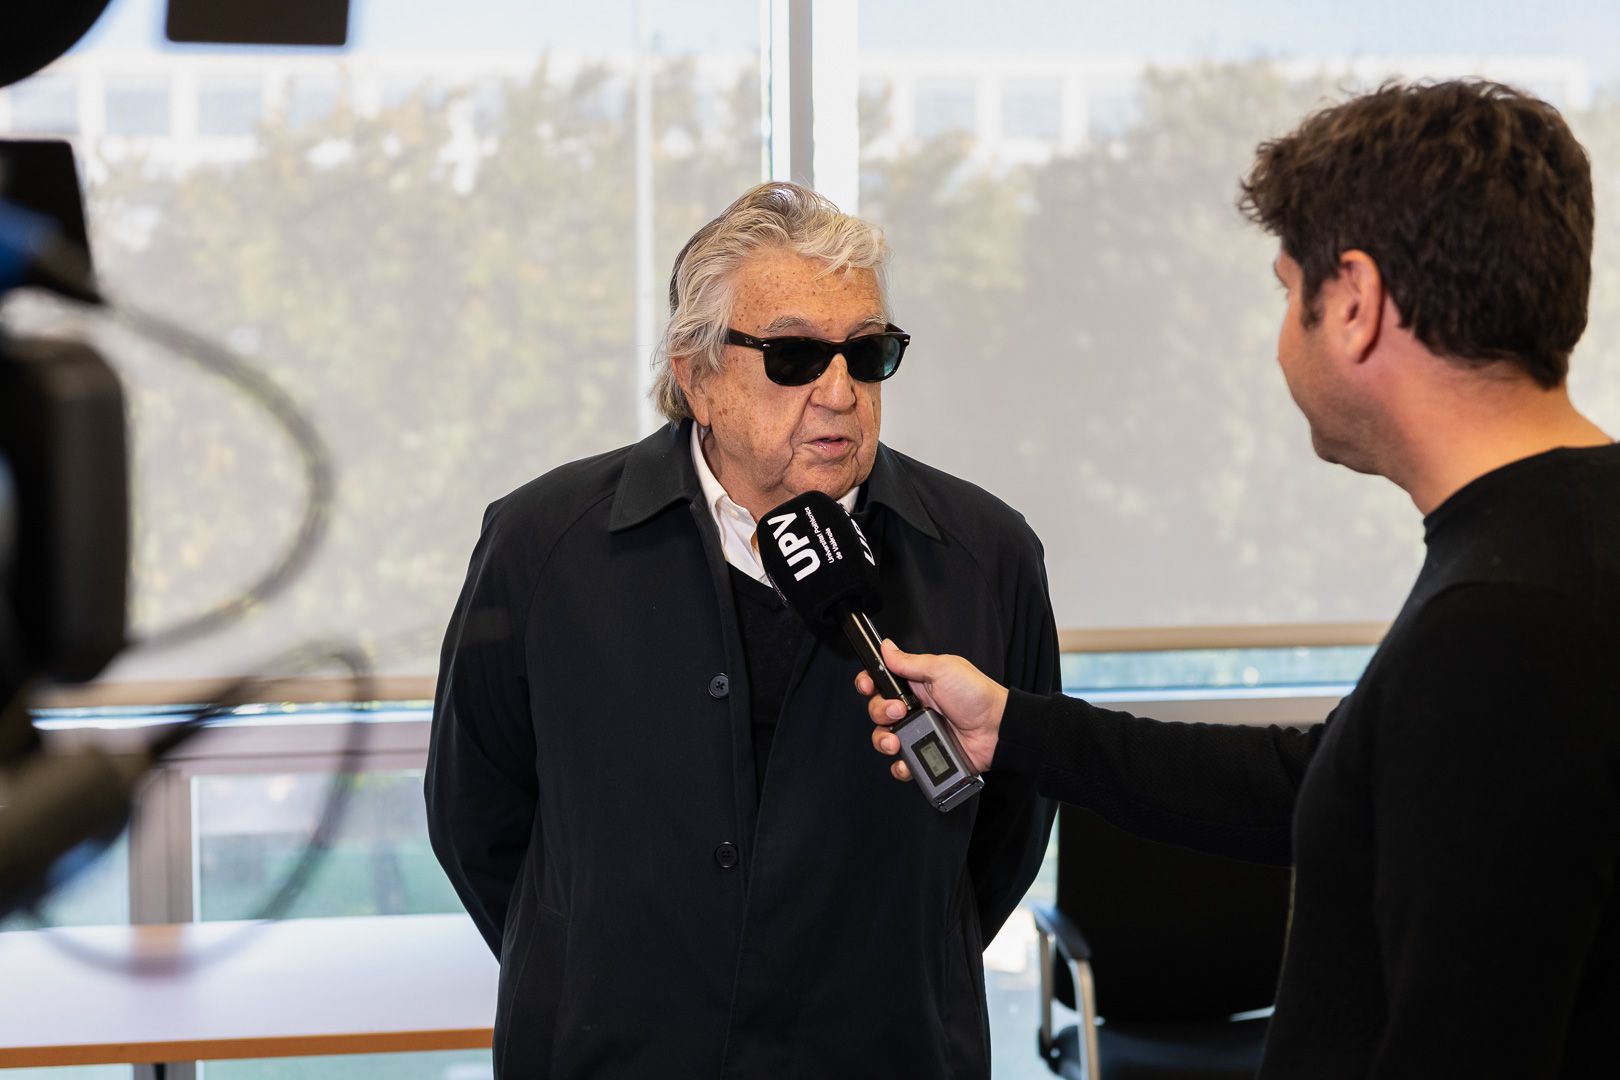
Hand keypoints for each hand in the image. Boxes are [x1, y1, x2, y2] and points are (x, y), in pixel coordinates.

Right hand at [854, 639, 1007, 780]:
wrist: (998, 729)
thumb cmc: (977, 695)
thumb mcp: (942, 669)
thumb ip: (910, 662)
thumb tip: (886, 647)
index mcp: (915, 685)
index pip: (881, 682)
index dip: (868, 684)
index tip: (868, 686)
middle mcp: (913, 708)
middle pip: (878, 711)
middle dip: (880, 712)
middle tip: (899, 711)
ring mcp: (918, 732)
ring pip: (884, 738)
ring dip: (883, 740)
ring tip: (896, 741)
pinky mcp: (925, 754)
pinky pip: (902, 763)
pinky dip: (900, 765)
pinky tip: (906, 759)